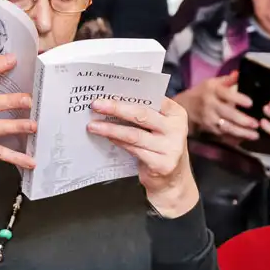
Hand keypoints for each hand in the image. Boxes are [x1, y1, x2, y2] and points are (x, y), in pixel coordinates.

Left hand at [87, 97, 199, 217]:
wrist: (173, 178)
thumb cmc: (160, 146)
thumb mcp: (159, 126)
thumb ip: (145, 112)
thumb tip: (112, 99)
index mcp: (176, 113)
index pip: (152, 98)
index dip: (129, 93)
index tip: (108, 90)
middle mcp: (176, 129)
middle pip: (142, 114)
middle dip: (116, 108)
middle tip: (96, 105)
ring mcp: (170, 148)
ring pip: (134, 134)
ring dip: (111, 128)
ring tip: (93, 125)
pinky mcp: (161, 164)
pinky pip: (133, 150)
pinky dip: (118, 142)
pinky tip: (107, 137)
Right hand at [174, 71, 257, 140]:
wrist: (184, 107)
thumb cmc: (202, 93)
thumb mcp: (212, 83)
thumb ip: (227, 80)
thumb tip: (239, 73)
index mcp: (212, 90)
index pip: (226, 94)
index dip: (238, 99)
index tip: (250, 103)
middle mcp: (210, 105)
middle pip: (227, 113)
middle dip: (242, 120)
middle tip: (256, 124)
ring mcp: (208, 118)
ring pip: (225, 127)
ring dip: (240, 132)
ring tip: (254, 135)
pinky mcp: (208, 128)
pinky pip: (222, 135)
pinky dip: (234, 138)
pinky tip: (245, 139)